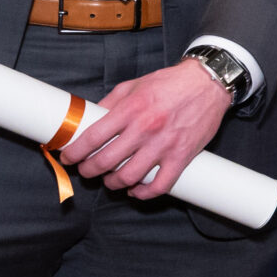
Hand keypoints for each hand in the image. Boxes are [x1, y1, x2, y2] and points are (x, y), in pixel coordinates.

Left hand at [61, 61, 230, 199]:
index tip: (68, 157)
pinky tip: (136, 191)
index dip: (75, 152)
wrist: (208, 83)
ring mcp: (165, 144)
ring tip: (110, 180)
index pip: (92, 138)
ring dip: (113, 183)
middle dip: (89, 171)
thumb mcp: (134, 85)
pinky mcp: (182, 156)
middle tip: (86, 170)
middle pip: (106, 161)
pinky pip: (160, 185)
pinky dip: (144, 194)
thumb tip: (90, 120)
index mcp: (131, 109)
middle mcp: (146, 128)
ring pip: (129, 177)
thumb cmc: (170, 83)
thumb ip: (111, 103)